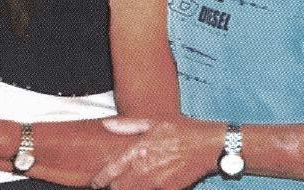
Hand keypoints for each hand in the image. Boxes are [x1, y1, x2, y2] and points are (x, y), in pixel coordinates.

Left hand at [90, 116, 225, 189]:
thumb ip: (128, 125)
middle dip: (113, 187)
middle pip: (118, 188)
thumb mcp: (155, 121)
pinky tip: (147, 185)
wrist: (209, 146)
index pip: (111, 171)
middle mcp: (145, 169)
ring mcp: (157, 182)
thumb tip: (106, 123)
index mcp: (138, 150)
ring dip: (129, 189)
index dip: (99, 180)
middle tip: (110, 184)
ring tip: (127, 185)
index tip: (95, 183)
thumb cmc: (182, 130)